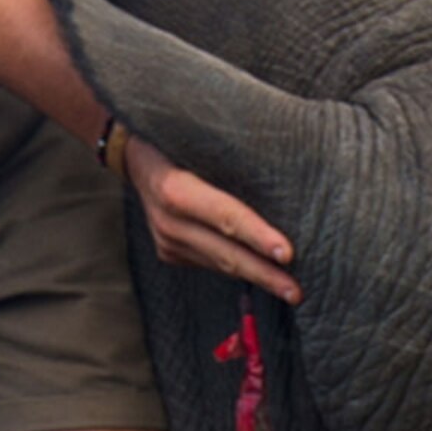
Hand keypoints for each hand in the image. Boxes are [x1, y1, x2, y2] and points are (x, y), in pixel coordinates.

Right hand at [120, 135, 300, 305]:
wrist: (135, 157)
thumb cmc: (177, 138)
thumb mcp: (199, 139)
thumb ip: (232, 157)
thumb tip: (284, 168)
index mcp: (175, 189)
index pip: (225, 216)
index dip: (257, 236)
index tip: (288, 254)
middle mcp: (169, 221)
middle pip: (226, 253)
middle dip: (265, 274)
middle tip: (296, 293)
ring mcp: (167, 241)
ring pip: (220, 264)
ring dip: (257, 276)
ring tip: (289, 289)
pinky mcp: (169, 253)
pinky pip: (211, 262)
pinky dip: (237, 266)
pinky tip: (262, 271)